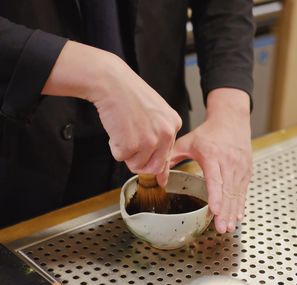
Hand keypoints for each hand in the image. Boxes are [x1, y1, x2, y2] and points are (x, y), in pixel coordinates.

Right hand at [42, 41, 181, 184]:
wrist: (112, 83)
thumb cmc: (129, 94)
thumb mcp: (155, 113)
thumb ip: (160, 137)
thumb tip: (161, 172)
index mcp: (173, 125)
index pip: (167, 156)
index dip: (154, 161)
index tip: (157, 177)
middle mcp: (165, 134)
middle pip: (153, 167)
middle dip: (139, 162)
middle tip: (129, 146)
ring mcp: (149, 141)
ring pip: (136, 164)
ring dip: (126, 152)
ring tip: (123, 130)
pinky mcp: (131, 145)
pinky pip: (120, 158)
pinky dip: (114, 147)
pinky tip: (116, 129)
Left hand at [170, 88, 251, 232]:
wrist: (231, 119)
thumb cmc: (209, 131)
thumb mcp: (188, 140)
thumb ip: (172, 156)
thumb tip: (159, 175)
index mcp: (212, 154)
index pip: (215, 178)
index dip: (215, 195)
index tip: (215, 211)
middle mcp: (228, 161)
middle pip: (228, 190)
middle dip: (225, 211)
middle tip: (221, 228)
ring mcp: (240, 166)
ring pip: (237, 193)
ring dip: (233, 211)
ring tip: (228, 227)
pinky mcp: (246, 169)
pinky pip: (243, 190)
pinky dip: (240, 203)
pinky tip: (237, 215)